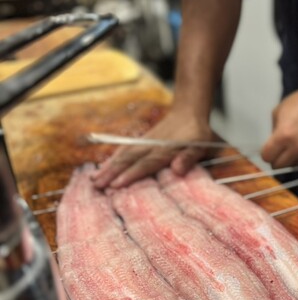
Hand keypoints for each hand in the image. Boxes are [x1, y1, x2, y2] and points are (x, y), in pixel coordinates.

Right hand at [92, 107, 212, 188]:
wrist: (189, 113)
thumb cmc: (198, 134)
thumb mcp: (201, 146)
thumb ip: (190, 157)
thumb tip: (178, 170)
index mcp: (165, 150)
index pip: (145, 164)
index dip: (131, 174)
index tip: (116, 185)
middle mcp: (150, 146)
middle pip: (128, 160)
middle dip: (112, 173)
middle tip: (97, 186)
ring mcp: (143, 143)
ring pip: (123, 155)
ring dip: (108, 167)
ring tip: (93, 180)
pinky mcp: (140, 142)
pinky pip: (123, 151)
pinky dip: (112, 160)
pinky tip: (103, 168)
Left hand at [261, 84, 297, 167]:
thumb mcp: (279, 112)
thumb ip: (273, 132)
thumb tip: (273, 145)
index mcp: (284, 135)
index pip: (267, 157)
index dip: (267, 153)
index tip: (271, 149)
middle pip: (279, 166)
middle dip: (278, 159)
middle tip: (283, 149)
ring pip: (293, 166)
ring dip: (293, 158)